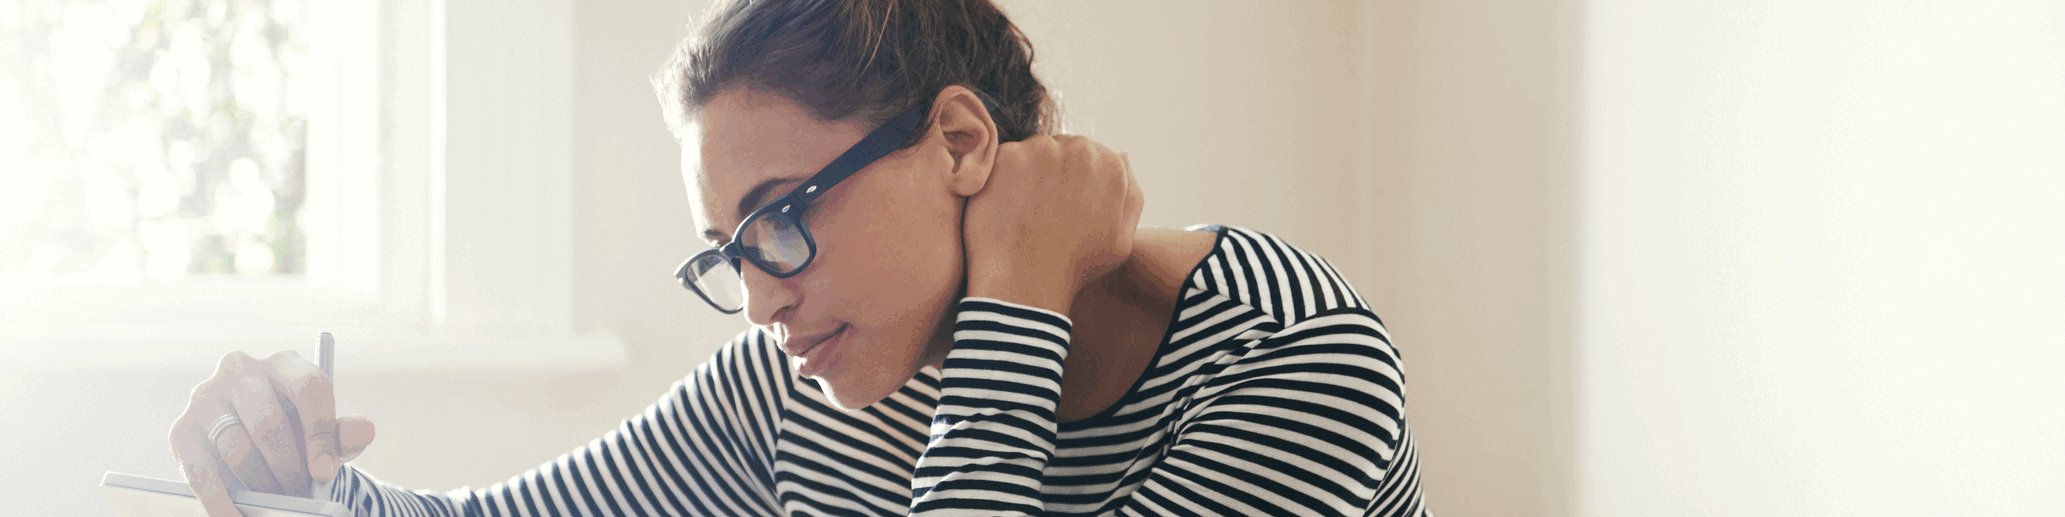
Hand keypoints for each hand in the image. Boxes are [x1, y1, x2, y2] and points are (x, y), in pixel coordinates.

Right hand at [167, 351, 375, 515]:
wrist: (256, 440)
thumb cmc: (298, 430)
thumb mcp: (325, 430)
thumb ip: (344, 431)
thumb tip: (363, 432)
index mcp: (285, 364)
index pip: (308, 389)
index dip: (320, 434)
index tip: (325, 473)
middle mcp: (241, 370)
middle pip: (268, 422)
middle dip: (287, 467)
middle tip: (300, 493)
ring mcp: (206, 397)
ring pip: (236, 448)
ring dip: (259, 484)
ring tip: (277, 503)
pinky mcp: (182, 429)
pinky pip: (200, 470)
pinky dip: (219, 501)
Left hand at [963, 134, 1143, 312]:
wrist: (1026, 284)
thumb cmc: (1075, 267)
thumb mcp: (1121, 240)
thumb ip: (1130, 195)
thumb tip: (1122, 155)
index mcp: (1111, 166)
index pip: (1091, 157)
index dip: (1074, 182)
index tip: (1062, 205)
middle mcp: (1080, 150)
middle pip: (1062, 148)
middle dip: (1053, 172)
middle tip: (1041, 210)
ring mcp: (1041, 150)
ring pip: (1034, 152)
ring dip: (1028, 172)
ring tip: (1023, 211)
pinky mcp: (1007, 157)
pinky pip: (1005, 159)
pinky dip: (1002, 179)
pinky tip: (1005, 208)